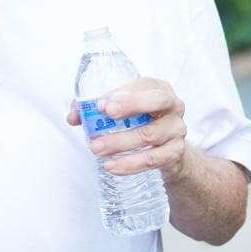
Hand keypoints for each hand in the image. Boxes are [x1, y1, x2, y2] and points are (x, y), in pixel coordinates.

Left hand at [68, 77, 188, 181]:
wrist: (168, 152)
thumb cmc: (141, 123)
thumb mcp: (123, 112)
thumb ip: (95, 111)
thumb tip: (73, 117)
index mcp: (159, 89)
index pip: (145, 85)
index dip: (125, 93)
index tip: (101, 104)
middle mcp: (173, 106)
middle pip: (158, 101)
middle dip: (132, 105)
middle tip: (106, 115)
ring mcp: (177, 130)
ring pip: (150, 135)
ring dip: (120, 142)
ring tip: (96, 148)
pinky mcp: (176, 153)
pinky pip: (153, 159)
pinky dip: (131, 164)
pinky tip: (112, 166)